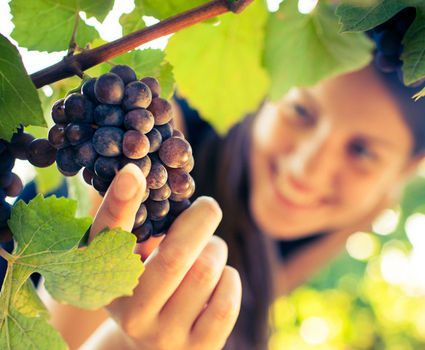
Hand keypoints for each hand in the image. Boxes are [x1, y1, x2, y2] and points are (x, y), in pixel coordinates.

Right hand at [89, 164, 241, 349]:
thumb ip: (135, 224)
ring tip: (211, 248)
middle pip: (174, 257)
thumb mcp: (131, 258)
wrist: (154, 344)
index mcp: (106, 280)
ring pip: (205, 273)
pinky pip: (226, 304)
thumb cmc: (147, 284)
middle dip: (201, 219)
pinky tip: (221, 275)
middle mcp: (131, 314)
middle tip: (209, 206)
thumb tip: (141, 173)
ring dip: (216, 248)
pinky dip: (230, 279)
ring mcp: (165, 337)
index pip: (108, 239)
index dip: (120, 202)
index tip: (134, 171)